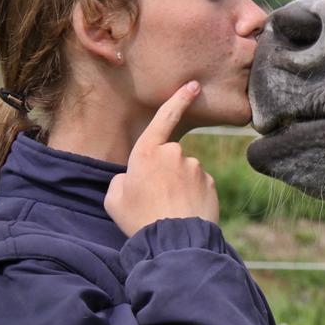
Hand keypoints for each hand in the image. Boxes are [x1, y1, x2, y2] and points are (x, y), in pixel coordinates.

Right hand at [105, 81, 220, 236]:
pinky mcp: (211, 183)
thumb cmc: (138, 218)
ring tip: (167, 210)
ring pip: (185, 172)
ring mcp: (196, 168)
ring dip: (178, 186)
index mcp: (147, 152)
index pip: (164, 118)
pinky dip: (192, 196)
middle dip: (163, 173)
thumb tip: (136, 176)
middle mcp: (175, 153)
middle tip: (153, 200)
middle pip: (169, 157)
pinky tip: (184, 212)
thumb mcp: (114, 198)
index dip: (178, 99)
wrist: (173, 240)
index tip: (193, 85)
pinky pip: (199, 185)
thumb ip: (124, 179)